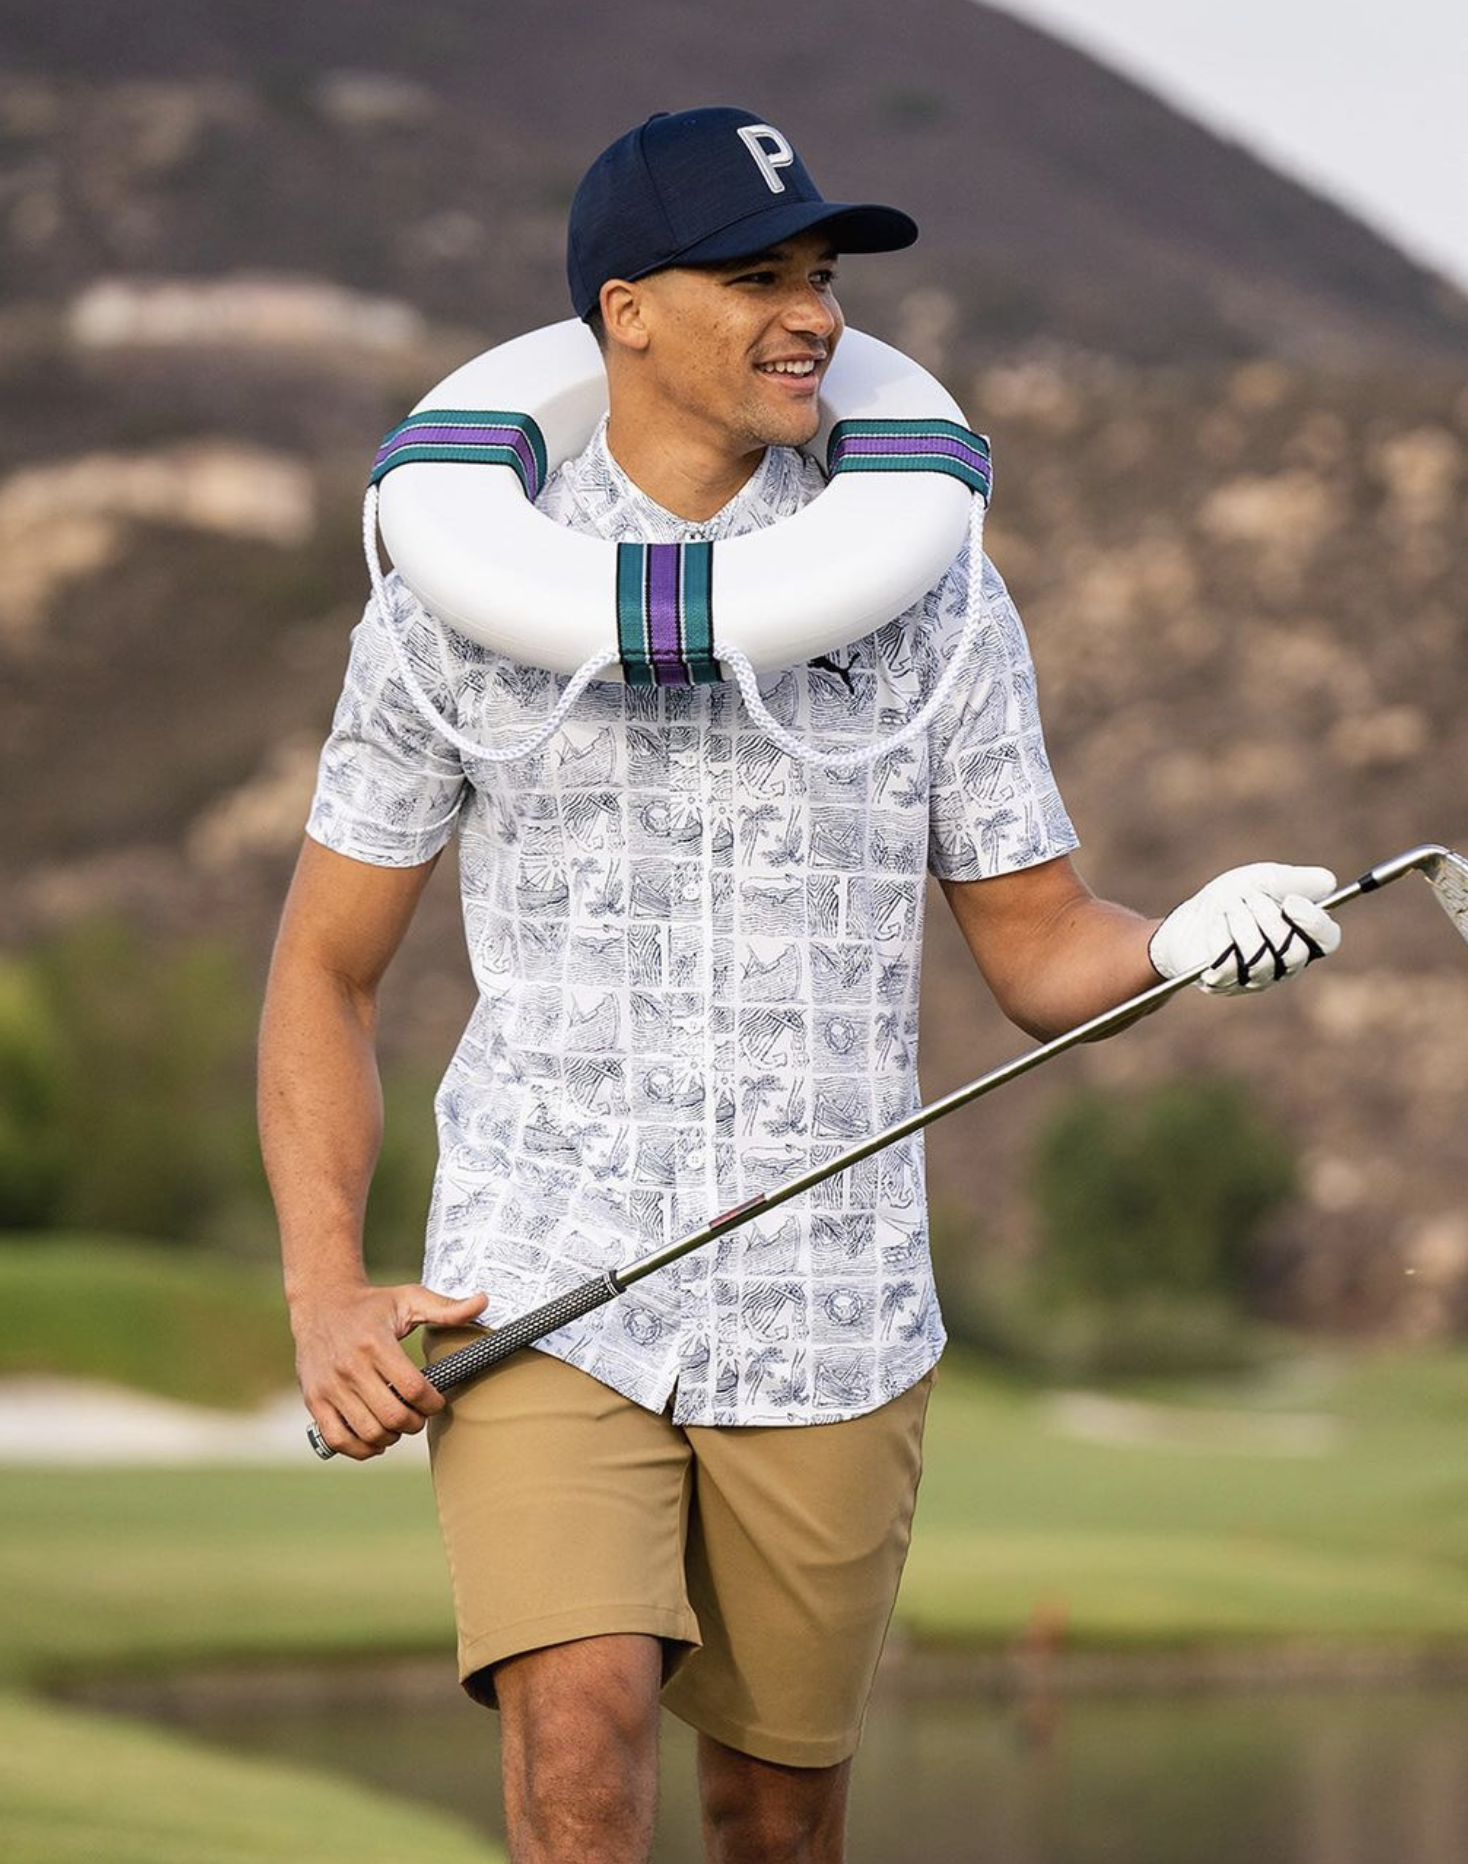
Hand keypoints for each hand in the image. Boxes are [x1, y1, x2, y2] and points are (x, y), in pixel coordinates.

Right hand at [291, 1280, 487, 1460]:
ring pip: (368, 1432)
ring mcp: (329, 1386)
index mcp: (375, 1344)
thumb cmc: (372, 1305)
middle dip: (415, 1423)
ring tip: (399, 1424)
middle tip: (420, 1415)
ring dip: (391, 1437)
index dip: (433, 1402)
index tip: (437, 1399)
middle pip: (393, 1416)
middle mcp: (349, 1367)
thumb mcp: (409, 1299)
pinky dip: (360, 1448)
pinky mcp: (314, 1400)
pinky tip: (375, 1438)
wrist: (321, 1304)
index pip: (413, 1389)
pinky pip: (337, 1439)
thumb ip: (446, 1307)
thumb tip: (484, 1302)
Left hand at [1148, 863, 1339, 994]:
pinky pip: (1228, 966)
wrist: (1188, 918)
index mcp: (1302, 938)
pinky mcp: (1225, 985)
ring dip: (1239, 923)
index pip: (1327, 940)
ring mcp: (1255, 980)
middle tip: (1246, 899)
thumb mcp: (1263, 880)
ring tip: (1225, 910)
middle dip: (1265, 917)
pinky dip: (1218, 937)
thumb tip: (1328, 883)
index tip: (1290, 901)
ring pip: (1260, 960)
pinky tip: (1213, 926)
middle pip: (1293, 951)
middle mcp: (1284, 965)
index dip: (1313, 922)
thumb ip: (1296, 880)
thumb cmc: (1231, 899)